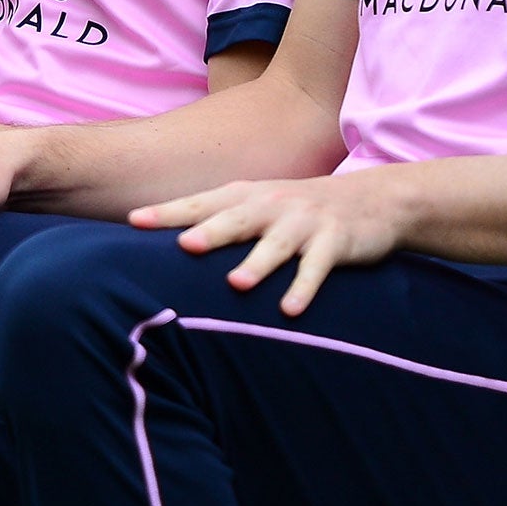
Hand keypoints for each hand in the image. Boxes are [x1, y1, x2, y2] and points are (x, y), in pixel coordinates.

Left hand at [129, 170, 408, 315]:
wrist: (372, 199)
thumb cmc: (296, 209)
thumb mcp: (257, 205)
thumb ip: (219, 219)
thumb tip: (168, 242)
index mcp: (245, 195)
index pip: (200, 203)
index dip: (168, 212)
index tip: (135, 222)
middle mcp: (271, 204)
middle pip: (235, 219)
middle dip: (210, 231)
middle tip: (183, 245)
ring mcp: (304, 222)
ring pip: (276, 244)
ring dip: (257, 263)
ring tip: (236, 283)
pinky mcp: (335, 242)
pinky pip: (317, 268)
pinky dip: (303, 288)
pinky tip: (289, 309)